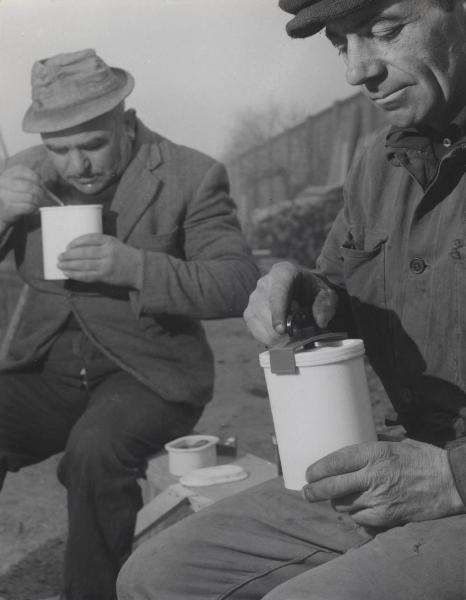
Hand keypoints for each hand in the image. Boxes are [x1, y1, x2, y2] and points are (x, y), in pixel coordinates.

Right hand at [0, 165, 43, 229]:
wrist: (0, 212)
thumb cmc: (10, 197)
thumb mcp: (14, 183)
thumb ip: (25, 179)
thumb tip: (40, 180)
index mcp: (5, 175)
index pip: (22, 170)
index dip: (34, 176)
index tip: (39, 183)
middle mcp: (3, 183)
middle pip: (29, 185)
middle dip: (39, 192)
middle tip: (41, 196)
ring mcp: (4, 196)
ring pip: (30, 197)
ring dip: (37, 202)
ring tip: (36, 204)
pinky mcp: (8, 208)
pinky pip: (28, 207)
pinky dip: (34, 209)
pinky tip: (33, 210)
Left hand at [57, 233, 142, 287]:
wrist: (140, 269)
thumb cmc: (125, 255)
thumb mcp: (115, 243)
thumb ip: (99, 243)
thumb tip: (77, 248)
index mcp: (110, 241)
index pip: (89, 239)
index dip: (76, 242)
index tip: (68, 245)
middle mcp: (107, 252)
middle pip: (84, 253)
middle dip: (69, 255)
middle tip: (60, 256)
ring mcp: (106, 265)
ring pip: (83, 265)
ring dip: (69, 265)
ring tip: (60, 265)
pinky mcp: (105, 277)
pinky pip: (87, 276)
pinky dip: (75, 275)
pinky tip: (68, 273)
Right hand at [243, 261, 337, 345]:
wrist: (301, 293)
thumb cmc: (313, 292)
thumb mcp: (326, 295)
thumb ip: (326, 305)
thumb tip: (320, 321)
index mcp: (283, 272)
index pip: (278, 292)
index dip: (278, 312)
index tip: (281, 330)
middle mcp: (264, 282)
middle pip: (267, 310)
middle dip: (282, 328)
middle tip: (299, 331)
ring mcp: (253, 298)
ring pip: (259, 322)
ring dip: (276, 334)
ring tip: (291, 330)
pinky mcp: (248, 313)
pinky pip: (254, 330)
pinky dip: (268, 338)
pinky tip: (280, 336)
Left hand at [303, 440, 464, 527]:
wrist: (451, 481)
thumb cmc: (423, 458)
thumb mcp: (395, 443)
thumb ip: (371, 448)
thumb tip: (348, 451)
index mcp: (374, 452)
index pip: (336, 461)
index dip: (318, 469)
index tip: (309, 473)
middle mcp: (373, 474)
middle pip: (332, 486)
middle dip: (314, 491)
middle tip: (307, 493)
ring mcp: (380, 497)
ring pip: (344, 504)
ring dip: (336, 502)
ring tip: (334, 499)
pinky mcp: (388, 516)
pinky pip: (360, 518)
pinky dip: (355, 515)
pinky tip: (356, 509)